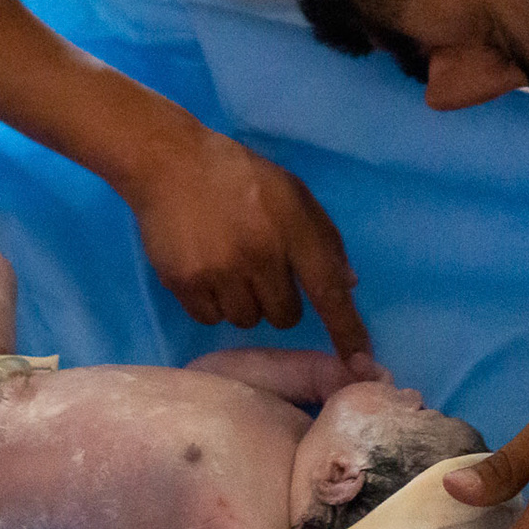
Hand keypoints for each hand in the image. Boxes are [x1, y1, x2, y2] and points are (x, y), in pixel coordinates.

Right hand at [121, 127, 369, 358]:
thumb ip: (324, 236)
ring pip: (247, 321)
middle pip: (285, 318)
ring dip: (245, 303)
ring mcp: (219, 272)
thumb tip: (348, 285)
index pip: (328, 291)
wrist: (169, 163)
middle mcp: (259, 256)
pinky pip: (211, 319)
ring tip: (229, 266)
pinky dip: (213, 304)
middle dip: (279, 301)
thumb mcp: (292, 192)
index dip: (346, 330)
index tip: (358, 365)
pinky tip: (205, 270)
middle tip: (260, 268)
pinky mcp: (184, 283)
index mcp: (292, 229)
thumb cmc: (239, 176)